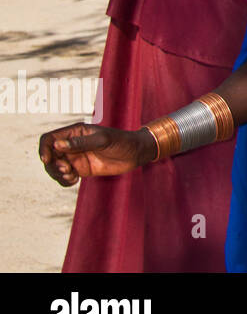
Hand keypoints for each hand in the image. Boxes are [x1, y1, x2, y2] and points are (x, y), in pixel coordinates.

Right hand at [38, 124, 154, 185]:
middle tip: (66, 170)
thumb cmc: (121, 141)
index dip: (44, 149)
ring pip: (54, 168)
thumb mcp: (102, 140)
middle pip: (49, 155)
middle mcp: (71, 145)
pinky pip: (64, 177)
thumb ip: (81, 143)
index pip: (49, 138)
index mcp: (74, 132)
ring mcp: (75, 157)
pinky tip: (74, 181)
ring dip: (57, 175)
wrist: (135, 153)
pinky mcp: (80, 169)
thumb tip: (57, 145)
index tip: (47, 160)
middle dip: (52, 165)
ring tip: (71, 177)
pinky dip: (64, 181)